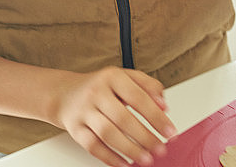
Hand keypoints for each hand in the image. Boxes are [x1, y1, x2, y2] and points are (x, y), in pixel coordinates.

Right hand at [53, 66, 176, 166]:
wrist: (66, 94)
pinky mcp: (75, 129)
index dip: (156, 116)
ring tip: (147, 159)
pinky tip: (125, 164)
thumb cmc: (100, 86)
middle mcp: (97, 92)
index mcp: (112, 76)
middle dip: (145, 137)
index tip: (170, 131)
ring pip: (108, 133)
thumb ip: (147, 85)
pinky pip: (93, 146)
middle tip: (161, 149)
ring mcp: (84, 111)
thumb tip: (163, 104)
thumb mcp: (124, 77)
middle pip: (123, 118)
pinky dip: (110, 158)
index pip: (138, 97)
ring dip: (130, 149)